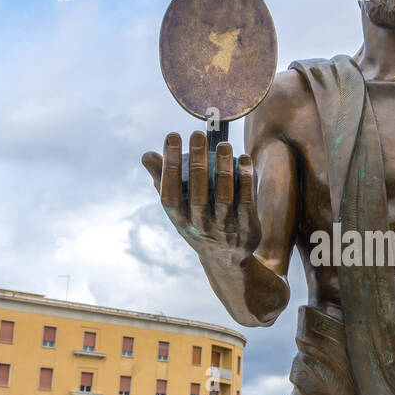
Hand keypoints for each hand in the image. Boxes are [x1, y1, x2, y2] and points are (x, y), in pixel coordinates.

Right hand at [142, 131, 260, 263]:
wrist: (227, 260)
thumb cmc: (198, 223)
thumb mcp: (179, 210)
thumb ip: (163, 182)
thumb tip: (147, 155)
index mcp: (179, 222)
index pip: (169, 193)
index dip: (168, 165)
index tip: (172, 136)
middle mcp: (200, 228)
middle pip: (197, 195)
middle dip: (197, 163)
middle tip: (198, 134)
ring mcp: (224, 231)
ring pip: (224, 198)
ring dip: (223, 169)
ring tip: (224, 144)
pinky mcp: (247, 231)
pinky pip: (247, 203)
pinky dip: (245, 180)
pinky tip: (244, 158)